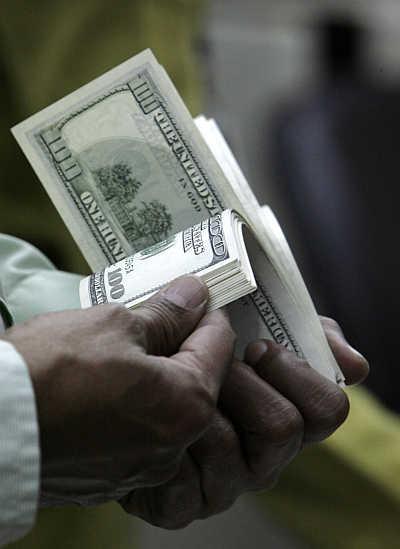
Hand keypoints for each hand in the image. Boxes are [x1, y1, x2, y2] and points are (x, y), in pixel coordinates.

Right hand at [2, 276, 234, 505]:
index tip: (195, 296)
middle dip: (184, 344)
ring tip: (128, 347)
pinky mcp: (113, 476)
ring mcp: (143, 466)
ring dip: (159, 374)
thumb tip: (193, 295)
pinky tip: (110, 383)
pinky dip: (135, 405)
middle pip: (198, 379)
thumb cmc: (49, 372)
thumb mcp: (114, 325)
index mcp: (187, 405)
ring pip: (168, 407)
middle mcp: (175, 446)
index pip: (219, 345)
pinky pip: (141, 432)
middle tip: (161, 316)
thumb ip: (166, 314)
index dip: (207, 313)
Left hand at [121, 316, 367, 527]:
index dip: (296, 374)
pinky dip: (163, 447)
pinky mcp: (180, 506)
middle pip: (283, 427)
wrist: (119, 379)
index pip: (325, 409)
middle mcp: (262, 457)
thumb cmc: (194, 347)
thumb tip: (354, 365)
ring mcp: (223, 485)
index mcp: (285, 415)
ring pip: (233, 451)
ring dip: (198, 409)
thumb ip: (305, 332)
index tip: (259, 348)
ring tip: (171, 386)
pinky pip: (183, 484)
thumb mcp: (252, 323)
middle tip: (210, 362)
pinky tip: (150, 427)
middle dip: (240, 383)